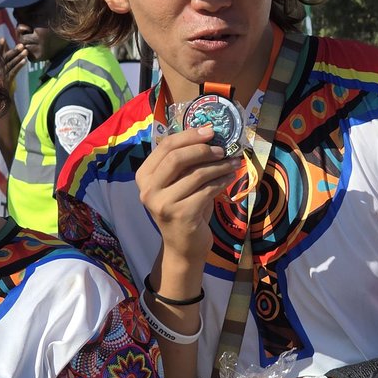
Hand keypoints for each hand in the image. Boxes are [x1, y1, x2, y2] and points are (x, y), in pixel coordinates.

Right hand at [0, 39, 27, 87]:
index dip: (0, 47)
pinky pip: (14, 72)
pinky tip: (25, 61)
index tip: (3, 39)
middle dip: (14, 51)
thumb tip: (3, 43)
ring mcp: (2, 74)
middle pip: (6, 58)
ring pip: (11, 64)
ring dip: (19, 57)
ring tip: (25, 51)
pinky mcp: (7, 79)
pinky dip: (19, 66)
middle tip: (21, 45)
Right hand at [136, 125, 241, 267]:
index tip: (210, 131)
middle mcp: (148, 189)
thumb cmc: (184, 209)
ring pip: (196, 174)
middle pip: (177, 158)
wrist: (184, 246)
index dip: (189, 135)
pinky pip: (207, 190)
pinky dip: (221, 181)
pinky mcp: (181, 214)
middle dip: (203, 149)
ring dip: (219, 166)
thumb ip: (185, 162)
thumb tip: (209, 134)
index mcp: (144, 176)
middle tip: (223, 149)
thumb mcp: (179, 183)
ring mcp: (163, 203)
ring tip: (233, 162)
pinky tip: (230, 178)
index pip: (166, 146)